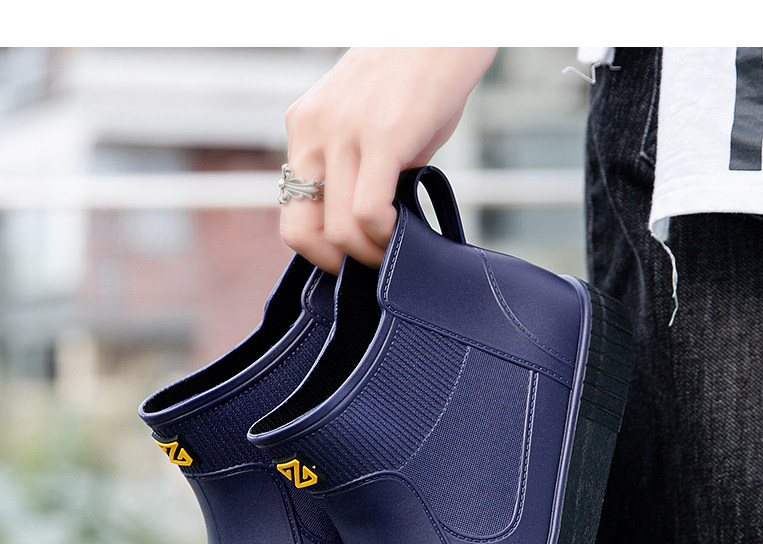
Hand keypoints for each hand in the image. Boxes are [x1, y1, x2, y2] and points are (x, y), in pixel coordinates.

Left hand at [280, 47, 496, 272]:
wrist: (444, 27)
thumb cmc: (416, 78)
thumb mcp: (372, 126)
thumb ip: (362, 171)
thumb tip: (372, 224)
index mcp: (305, 128)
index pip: (290, 213)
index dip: (318, 251)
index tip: (349, 260)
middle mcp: (313, 130)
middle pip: (301, 230)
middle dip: (336, 264)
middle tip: (368, 268)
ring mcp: (344, 133)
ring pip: (337, 229)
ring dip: (369, 255)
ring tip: (393, 253)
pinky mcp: (382, 136)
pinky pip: (367, 210)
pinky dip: (384, 235)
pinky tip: (402, 231)